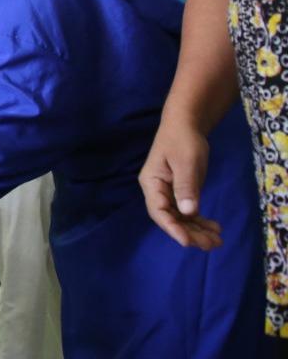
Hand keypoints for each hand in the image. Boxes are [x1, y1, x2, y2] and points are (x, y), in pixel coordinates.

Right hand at [139, 121, 221, 249]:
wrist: (185, 125)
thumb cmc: (182, 140)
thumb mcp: (186, 161)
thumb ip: (186, 186)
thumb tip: (188, 212)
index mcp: (152, 183)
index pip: (159, 211)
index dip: (172, 228)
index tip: (188, 242)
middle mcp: (157, 192)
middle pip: (171, 218)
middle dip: (190, 233)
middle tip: (211, 244)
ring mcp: (169, 193)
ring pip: (181, 218)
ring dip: (197, 230)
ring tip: (217, 241)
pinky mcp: (180, 192)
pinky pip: (188, 212)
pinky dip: (200, 221)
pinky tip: (214, 228)